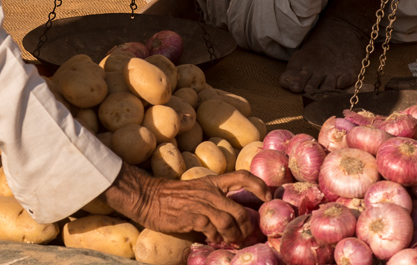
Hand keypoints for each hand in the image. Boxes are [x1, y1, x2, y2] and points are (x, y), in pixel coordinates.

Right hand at [104, 164, 270, 243]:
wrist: (147, 197)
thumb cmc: (171, 196)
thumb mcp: (196, 190)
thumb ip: (213, 199)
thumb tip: (231, 217)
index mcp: (213, 181)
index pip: (242, 176)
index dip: (260, 186)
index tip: (269, 197)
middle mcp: (210, 191)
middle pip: (239, 210)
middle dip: (246, 227)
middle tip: (244, 236)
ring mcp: (201, 204)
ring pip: (229, 222)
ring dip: (232, 235)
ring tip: (229, 240)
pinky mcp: (192, 217)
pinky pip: (212, 229)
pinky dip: (216, 237)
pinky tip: (211, 238)